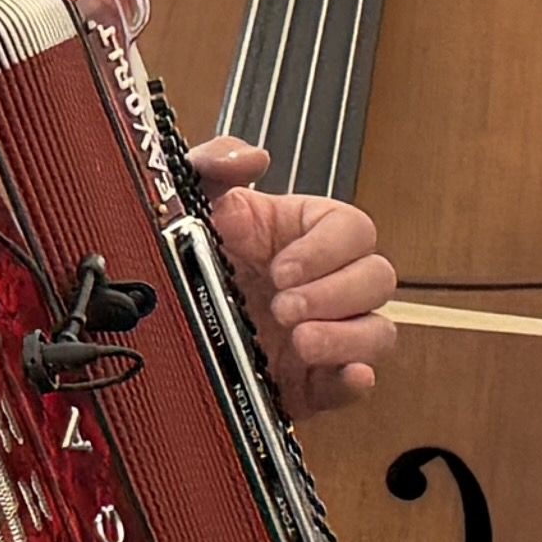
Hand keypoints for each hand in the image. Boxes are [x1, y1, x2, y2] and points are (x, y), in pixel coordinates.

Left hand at [191, 137, 398, 412]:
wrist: (164, 330)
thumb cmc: (191, 260)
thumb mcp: (191, 203)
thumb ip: (213, 163)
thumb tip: (252, 158)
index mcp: (306, 235)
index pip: (351, 230)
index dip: (325, 249)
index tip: (282, 268)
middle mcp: (326, 283)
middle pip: (377, 279)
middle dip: (335, 294)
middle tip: (284, 308)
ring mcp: (327, 333)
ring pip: (378, 332)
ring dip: (347, 337)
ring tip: (300, 343)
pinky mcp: (316, 382)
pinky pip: (355, 384)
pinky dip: (355, 381)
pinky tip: (346, 376)